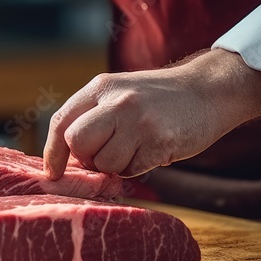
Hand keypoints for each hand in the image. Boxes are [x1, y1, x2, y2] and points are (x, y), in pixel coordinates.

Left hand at [43, 49, 260, 178]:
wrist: (209, 90)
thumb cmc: (158, 99)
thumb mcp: (119, 92)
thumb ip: (92, 117)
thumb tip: (64, 159)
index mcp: (100, 87)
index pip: (62, 122)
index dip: (52, 152)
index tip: (52, 172)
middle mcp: (116, 101)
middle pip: (77, 143)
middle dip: (87, 158)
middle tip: (106, 155)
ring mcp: (139, 121)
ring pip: (105, 163)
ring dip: (116, 166)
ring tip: (136, 148)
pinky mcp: (160, 141)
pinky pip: (131, 170)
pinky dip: (137, 168)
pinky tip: (152, 150)